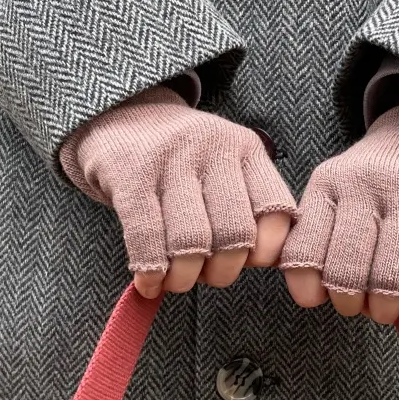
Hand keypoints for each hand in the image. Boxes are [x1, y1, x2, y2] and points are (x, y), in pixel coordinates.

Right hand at [60, 87, 296, 295]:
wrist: (122, 116)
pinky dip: (150, 272)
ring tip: (177, 282)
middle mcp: (214, 149)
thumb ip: (250, 207)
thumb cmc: (184, 161)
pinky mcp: (131, 176)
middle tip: (208, 276)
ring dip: (185, 277)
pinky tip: (148, 283)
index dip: (265, 253)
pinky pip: (147, 237)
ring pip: (192, 241)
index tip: (247, 264)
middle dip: (223, 271)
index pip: (276, 213)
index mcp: (246, 150)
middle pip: (235, 234)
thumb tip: (266, 265)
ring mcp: (171, 160)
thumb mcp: (227, 166)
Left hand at [281, 98, 398, 341]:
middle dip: (348, 303)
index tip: (316, 299)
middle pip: (346, 269)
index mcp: (327, 185)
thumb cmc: (380, 180)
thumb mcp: (339, 191)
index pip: (303, 248)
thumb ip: (323, 237)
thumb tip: (318, 298)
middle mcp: (364, 187)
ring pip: (388, 274)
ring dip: (384, 309)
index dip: (305, 286)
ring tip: (385, 313)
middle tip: (357, 307)